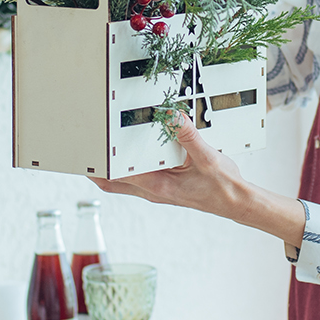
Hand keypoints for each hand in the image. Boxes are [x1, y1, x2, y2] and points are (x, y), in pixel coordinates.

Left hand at [98, 110, 240, 213]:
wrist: (236, 202)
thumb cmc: (223, 186)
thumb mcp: (207, 158)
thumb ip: (188, 136)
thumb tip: (172, 116)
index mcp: (159, 186)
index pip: (119, 176)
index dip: (100, 166)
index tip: (88, 153)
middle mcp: (153, 191)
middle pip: (112, 183)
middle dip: (95, 170)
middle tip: (84, 151)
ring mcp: (157, 191)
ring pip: (123, 182)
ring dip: (111, 169)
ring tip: (101, 149)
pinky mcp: (164, 187)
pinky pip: (138, 178)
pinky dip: (129, 168)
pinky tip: (133, 153)